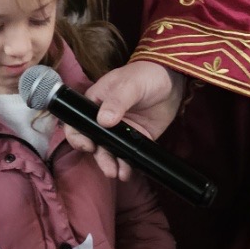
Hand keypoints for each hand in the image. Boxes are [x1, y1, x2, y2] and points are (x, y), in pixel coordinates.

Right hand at [63, 61, 184, 178]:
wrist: (172, 80)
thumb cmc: (145, 75)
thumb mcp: (129, 85)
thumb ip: (116, 101)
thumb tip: (104, 121)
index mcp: (95, 103)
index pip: (77, 122)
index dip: (78, 136)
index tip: (88, 146)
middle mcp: (104, 119)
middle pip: (94, 142)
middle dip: (99, 156)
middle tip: (108, 168)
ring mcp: (121, 130)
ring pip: (110, 151)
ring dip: (111, 164)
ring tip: (119, 173)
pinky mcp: (137, 137)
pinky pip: (129, 154)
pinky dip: (127, 164)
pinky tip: (128, 171)